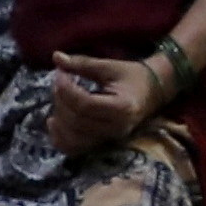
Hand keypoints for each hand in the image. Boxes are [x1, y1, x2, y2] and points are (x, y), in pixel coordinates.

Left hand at [42, 50, 164, 157]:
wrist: (151, 93)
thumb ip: (82, 64)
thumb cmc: (132, 77)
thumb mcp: (109, 66)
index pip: (85, 104)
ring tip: (59, 100)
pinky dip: (59, 138)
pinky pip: (74, 149)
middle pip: (77, 121)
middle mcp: (116, 128)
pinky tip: (54, 122)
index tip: (60, 74)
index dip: (66, 90)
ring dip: (58, 119)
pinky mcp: (102, 145)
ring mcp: (109, 139)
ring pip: (73, 138)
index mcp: (122, 107)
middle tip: (59, 82)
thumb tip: (56, 57)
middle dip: (61, 101)